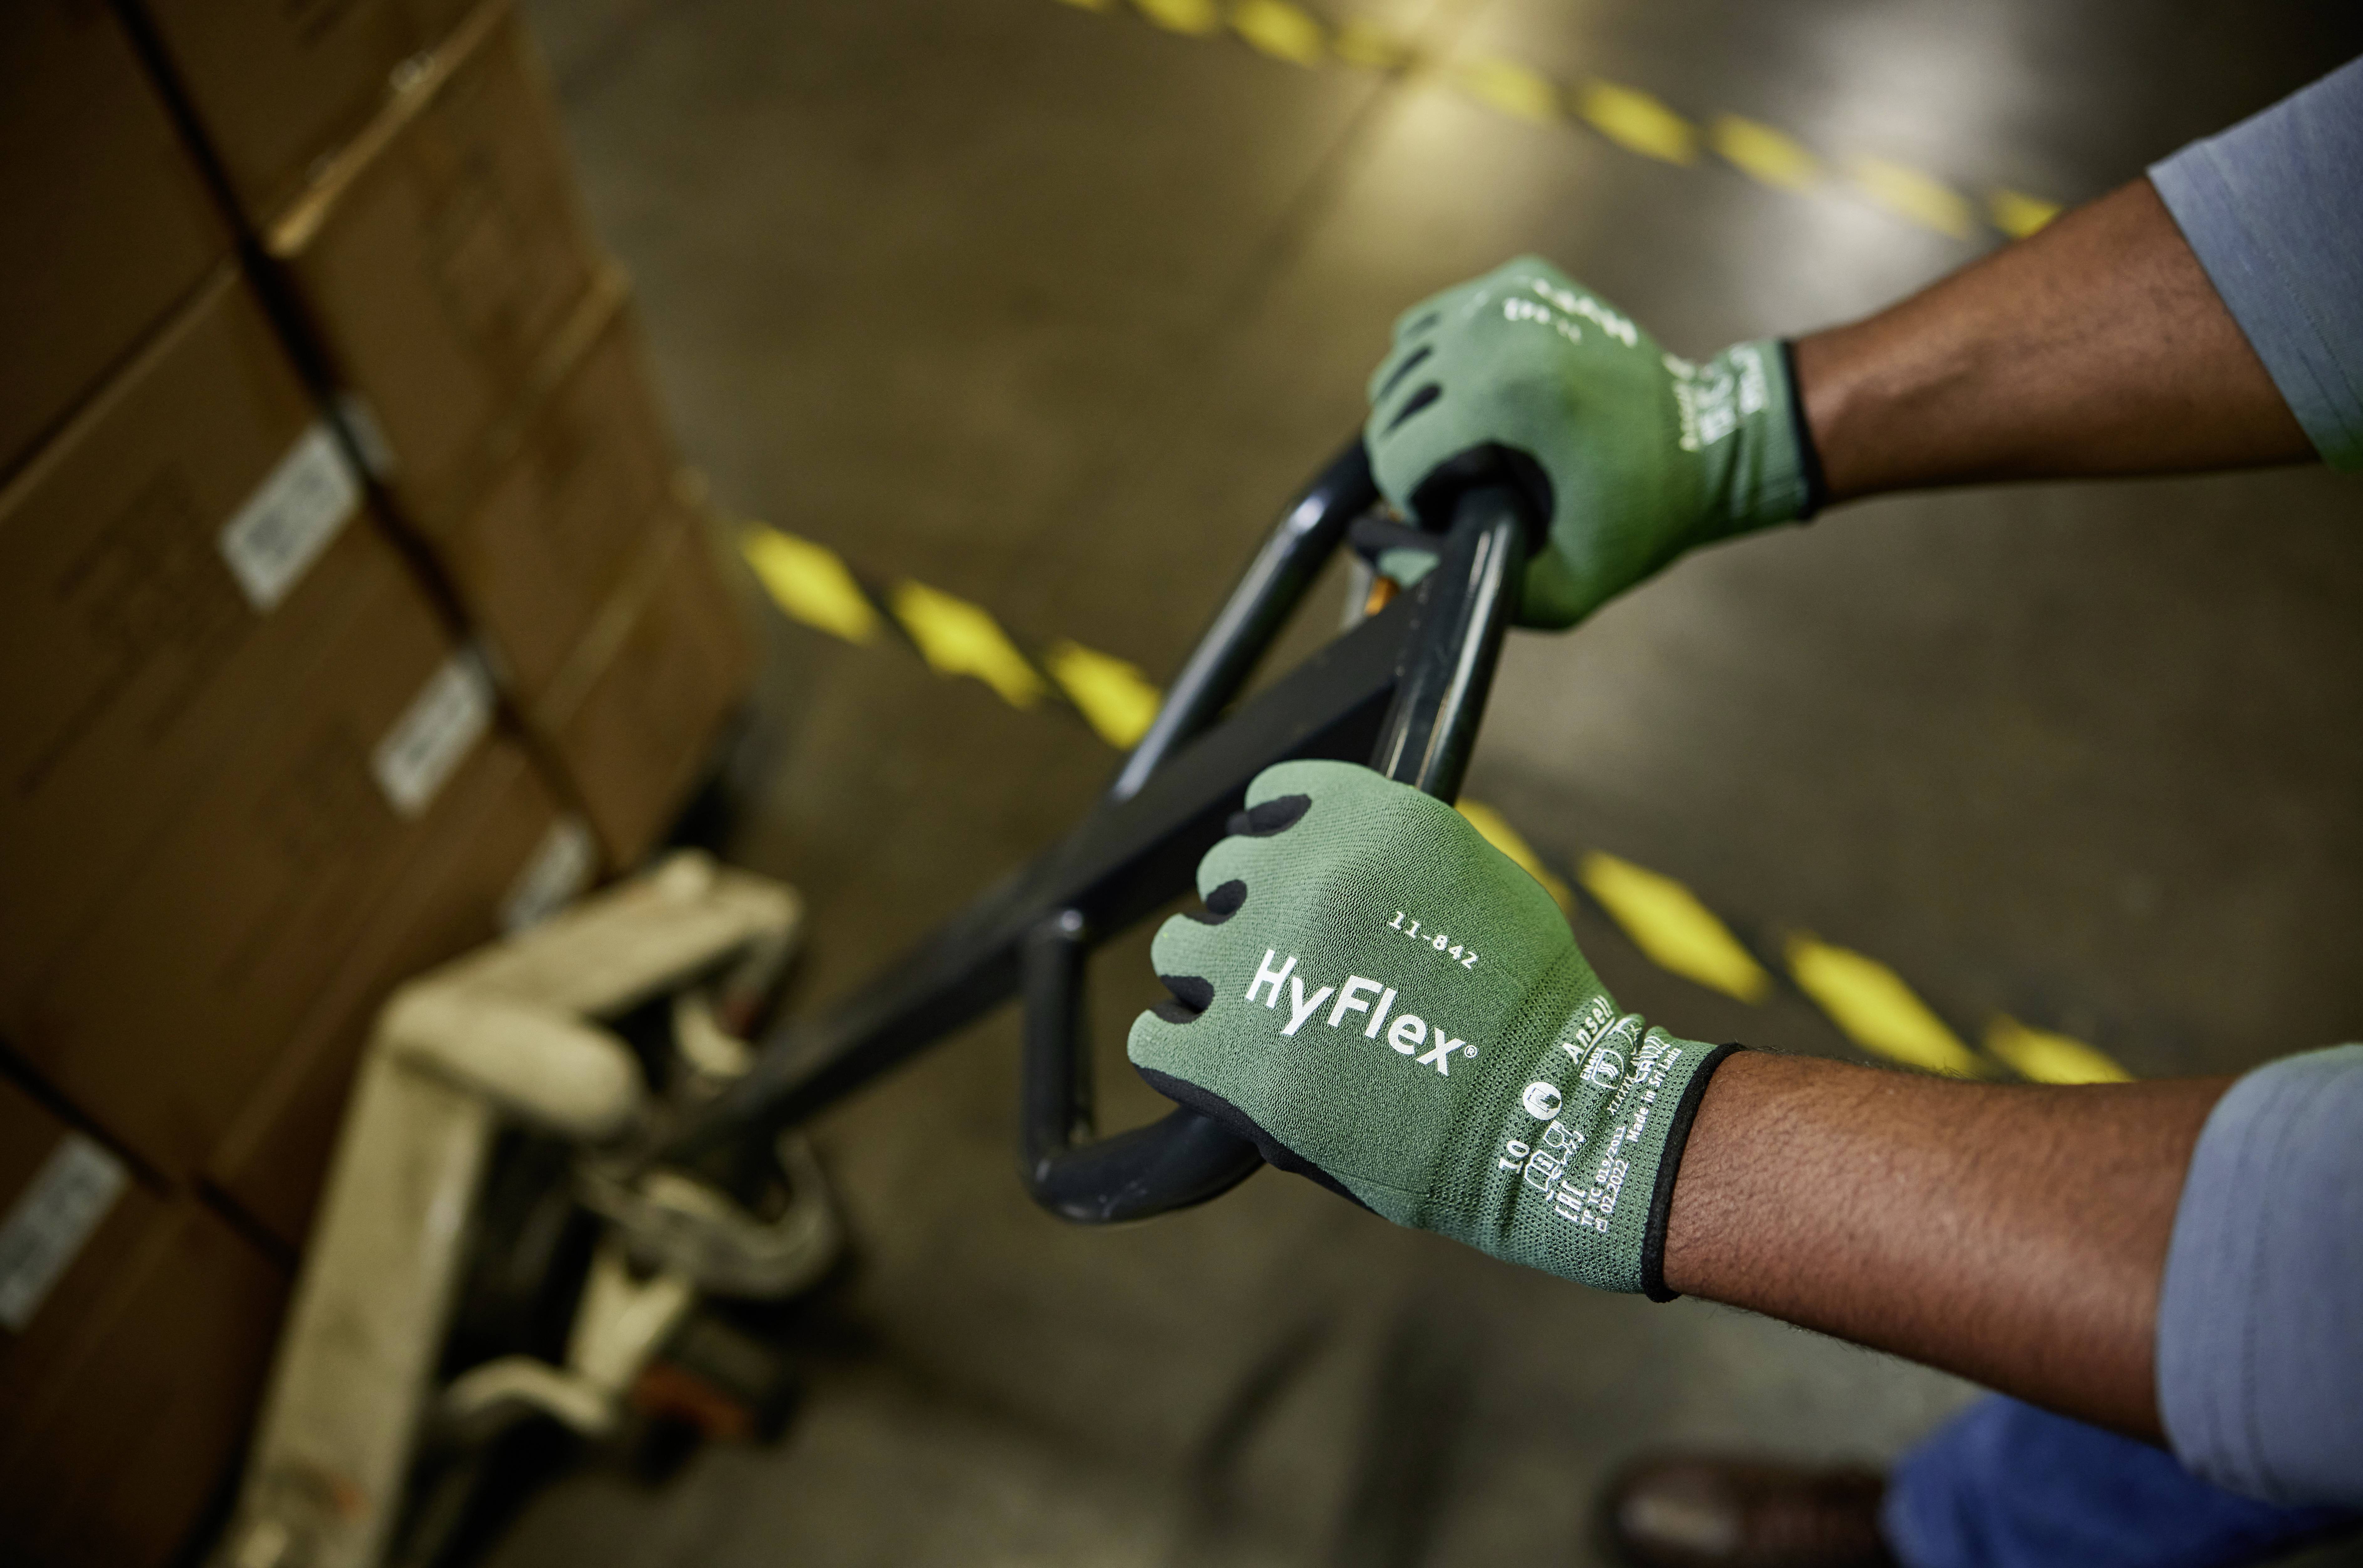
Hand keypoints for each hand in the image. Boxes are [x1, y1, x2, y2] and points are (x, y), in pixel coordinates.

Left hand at [1127, 760, 1737, 1295]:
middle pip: (1224, 875)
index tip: (1282, 870)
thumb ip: (1393, 856)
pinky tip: (1208, 1059)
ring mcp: (1263, 970)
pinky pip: (1154, 1038)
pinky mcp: (1234, 1062)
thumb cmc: (1528, 1012)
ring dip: (1212, 978)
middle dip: (1250, 914)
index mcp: (1371, 824)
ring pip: (1180, 949)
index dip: (1276, 839)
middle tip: (1290, 963)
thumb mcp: (1479, 882)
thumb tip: (1328, 851)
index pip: (1273, 799)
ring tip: (1259, 1014)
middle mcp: (1306, 880)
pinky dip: (1175, 1046)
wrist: (1545, 1119)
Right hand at [1364, 256, 1813, 628]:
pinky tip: (1480, 393)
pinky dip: (1443, 361)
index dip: (1413, 497)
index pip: (1396, 451)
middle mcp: (1499, 329)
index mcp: (1506, 396)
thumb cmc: (1634, 522)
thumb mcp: (1559, 590)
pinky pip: (1439, 322)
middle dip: (1415, 450)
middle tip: (1464, 479)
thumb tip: (1383, 551)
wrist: (1709, 443)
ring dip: (1422, 406)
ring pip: (1404, 358)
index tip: (1451, 510)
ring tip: (1470, 439)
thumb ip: (1461, 581)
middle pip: (1392, 401)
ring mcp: (1511, 295)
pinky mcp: (1524, 278)